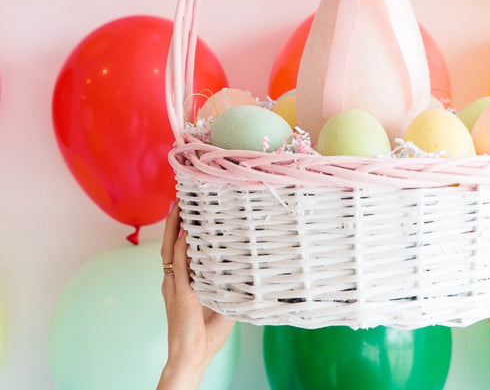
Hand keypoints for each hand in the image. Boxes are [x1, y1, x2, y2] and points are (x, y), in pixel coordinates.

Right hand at [157, 202, 235, 389]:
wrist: (192, 358)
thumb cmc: (207, 337)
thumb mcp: (224, 305)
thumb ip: (231, 287)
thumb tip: (251, 273)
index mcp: (181, 283)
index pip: (178, 250)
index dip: (181, 230)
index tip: (188, 210)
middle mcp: (174, 281)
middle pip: (170, 243)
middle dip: (175, 221)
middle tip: (181, 199)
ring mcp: (175, 286)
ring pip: (170, 249)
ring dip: (175, 227)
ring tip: (180, 206)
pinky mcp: (180, 294)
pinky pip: (178, 266)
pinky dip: (181, 248)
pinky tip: (186, 233)